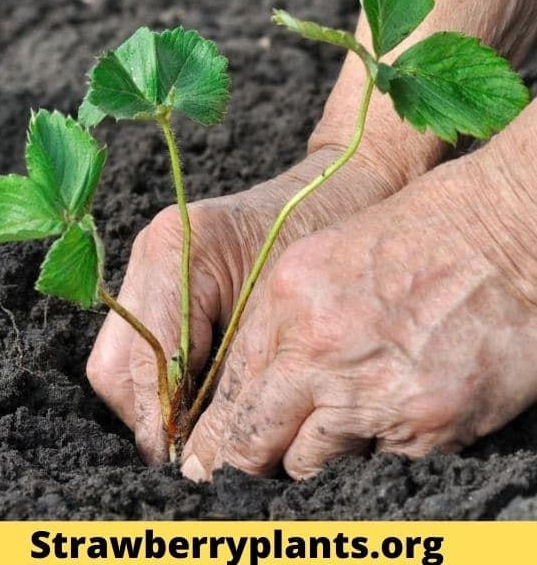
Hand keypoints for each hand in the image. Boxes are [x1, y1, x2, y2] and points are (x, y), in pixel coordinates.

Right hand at [86, 142, 409, 462]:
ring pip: (121, 362)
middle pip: (115, 368)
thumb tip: (208, 450)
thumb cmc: (323, 241)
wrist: (338, 187)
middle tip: (196, 456)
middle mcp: (151, 251)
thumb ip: (237, 376)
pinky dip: (165, 380)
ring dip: (156, 405)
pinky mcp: (161, 274)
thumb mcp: (282, 315)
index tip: (192, 464)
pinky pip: (141, 345)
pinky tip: (204, 400)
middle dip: (152, 420)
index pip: (146, 360)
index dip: (165, 422)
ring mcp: (150, 260)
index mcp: (178, 250)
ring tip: (202, 434)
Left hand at [183, 111, 536, 479]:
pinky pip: (378, 467)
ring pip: (312, 465)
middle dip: (249, 463)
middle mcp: (320, 351)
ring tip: (338, 428)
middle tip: (243, 479)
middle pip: (256, 443)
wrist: (503, 231)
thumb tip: (254, 389)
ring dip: (316, 457)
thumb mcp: (329, 258)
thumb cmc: (420, 234)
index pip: (231, 394)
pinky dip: (379, 452)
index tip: (207, 461)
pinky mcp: (427, 426)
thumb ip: (285, 322)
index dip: (216, 437)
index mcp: (288, 301)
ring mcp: (374, 394)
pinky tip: (393, 417)